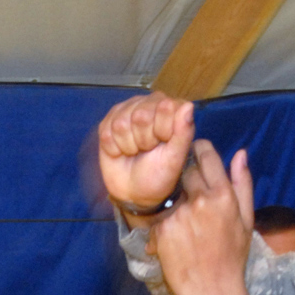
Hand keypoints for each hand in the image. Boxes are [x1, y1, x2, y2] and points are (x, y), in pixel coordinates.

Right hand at [98, 92, 195, 221]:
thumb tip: (188, 106)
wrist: (135, 192)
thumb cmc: (160, 173)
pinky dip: (113, 148)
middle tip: (148, 150)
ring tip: (135, 151)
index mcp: (172, 108)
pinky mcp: (108, 121)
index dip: (162, 131)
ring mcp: (127, 110)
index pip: (165, 107)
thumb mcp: (176, 157)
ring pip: (120, 124)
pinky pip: (106, 132)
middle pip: (140, 115)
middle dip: (144, 140)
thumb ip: (184, 131)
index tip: (164, 144)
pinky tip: (121, 151)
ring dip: (128, 145)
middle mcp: (149, 103)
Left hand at [150, 139, 254, 294]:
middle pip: (185, 172)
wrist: (213, 291)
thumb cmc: (232, 256)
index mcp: (223, 195)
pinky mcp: (162, 230)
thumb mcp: (246, 219)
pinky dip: (165, 226)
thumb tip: (240, 154)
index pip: (205, 155)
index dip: (198, 151)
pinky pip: (160, 217)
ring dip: (177, 204)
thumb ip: (243, 184)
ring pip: (172, 195)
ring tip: (187, 228)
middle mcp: (200, 200)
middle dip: (187, 180)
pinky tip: (177, 241)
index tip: (196, 155)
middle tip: (193, 199)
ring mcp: (179, 215)